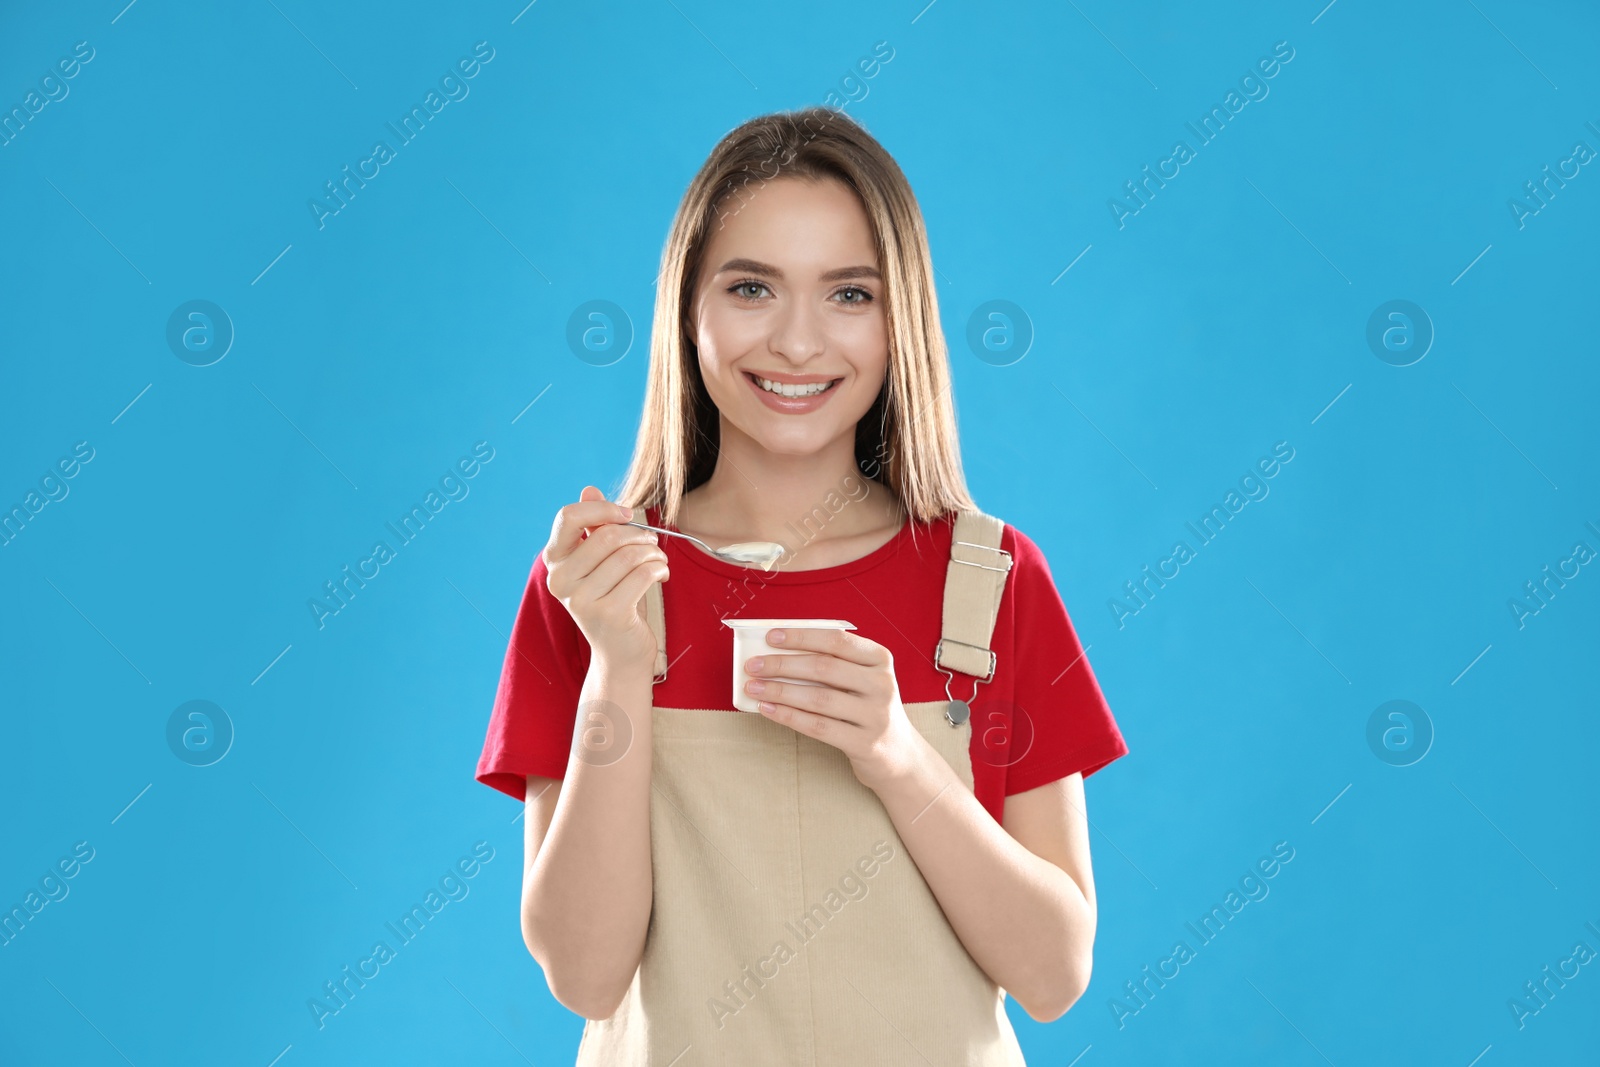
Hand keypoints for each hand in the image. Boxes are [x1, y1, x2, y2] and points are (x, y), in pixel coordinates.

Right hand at [542, 486, 668, 670]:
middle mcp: (561, 580)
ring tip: (658, 561)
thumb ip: (593, 527)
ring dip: (653, 554)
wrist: (620, 653)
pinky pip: (643, 575)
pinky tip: (661, 575)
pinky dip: (659, 570)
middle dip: (639, 535)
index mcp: (555, 562)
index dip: (602, 509)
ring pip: (629, 555)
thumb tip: (589, 489)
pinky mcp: (609, 614)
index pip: (568, 518)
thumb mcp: (601, 562)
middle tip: (652, 542)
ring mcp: (582, 600)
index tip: (627, 515)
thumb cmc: (613, 600)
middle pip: (607, 536)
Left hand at [743, 628, 923, 791]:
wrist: (899, 754)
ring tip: (752, 688)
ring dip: (780, 691)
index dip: (801, 637)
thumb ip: (831, 664)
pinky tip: (768, 710)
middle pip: (824, 668)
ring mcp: (876, 715)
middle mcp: (881, 684)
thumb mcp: (861, 680)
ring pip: (818, 698)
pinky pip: (819, 727)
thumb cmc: (867, 708)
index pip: (836, 640)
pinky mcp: (865, 744)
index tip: (770, 637)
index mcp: (880, 659)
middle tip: (752, 665)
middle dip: (782, 665)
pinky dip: (789, 716)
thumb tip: (777, 654)